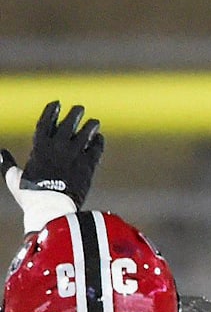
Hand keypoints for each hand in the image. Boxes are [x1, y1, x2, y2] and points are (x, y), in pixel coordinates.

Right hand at [3, 101, 104, 232]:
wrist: (51, 207)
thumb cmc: (30, 195)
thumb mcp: (14, 178)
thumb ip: (8, 164)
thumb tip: (1, 153)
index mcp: (39, 148)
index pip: (46, 122)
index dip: (51, 111)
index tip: (57, 103)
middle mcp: (57, 147)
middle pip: (69, 124)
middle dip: (74, 114)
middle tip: (79, 108)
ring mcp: (74, 155)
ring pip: (86, 134)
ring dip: (91, 126)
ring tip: (95, 122)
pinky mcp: (88, 166)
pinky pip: (96, 149)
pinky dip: (98, 143)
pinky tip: (100, 139)